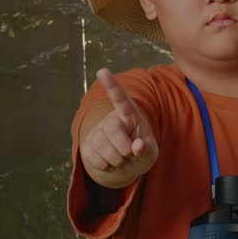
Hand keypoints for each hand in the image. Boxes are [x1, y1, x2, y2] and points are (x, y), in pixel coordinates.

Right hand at [81, 67, 158, 188]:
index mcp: (130, 114)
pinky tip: (111, 162)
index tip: (102, 71)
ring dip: (117, 161)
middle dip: (125, 150)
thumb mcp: (150, 151)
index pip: (121, 99)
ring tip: (122, 158)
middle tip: (130, 153)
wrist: (126, 164)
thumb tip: (138, 146)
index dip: (112, 86)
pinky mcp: (87, 146)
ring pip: (104, 149)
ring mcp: (98, 132)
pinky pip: (95, 160)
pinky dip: (107, 167)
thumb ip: (146, 148)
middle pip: (113, 131)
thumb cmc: (141, 152)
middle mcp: (111, 119)